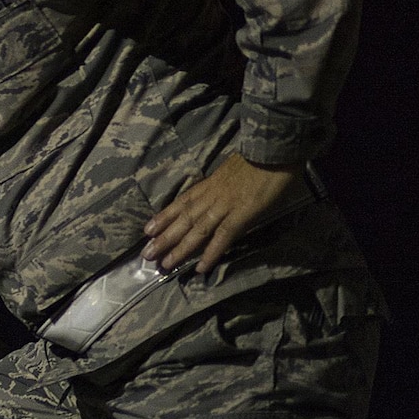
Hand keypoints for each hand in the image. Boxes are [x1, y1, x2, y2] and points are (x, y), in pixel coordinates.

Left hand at [142, 153, 301, 272]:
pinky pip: (223, 237)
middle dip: (164, 238)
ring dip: (180, 248)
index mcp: (208, 185)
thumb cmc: (256, 160)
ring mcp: (224, 206)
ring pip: (197, 230)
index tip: (147, 231)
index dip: (163, 217)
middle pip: (183, 219)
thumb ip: (220, 185)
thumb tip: (216, 194)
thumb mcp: (230, 171)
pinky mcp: (241, 214)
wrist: (272, 151)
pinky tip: (201, 268)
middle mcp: (210, 196)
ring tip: (165, 264)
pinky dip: (211, 253)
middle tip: (146, 255)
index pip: (180, 203)